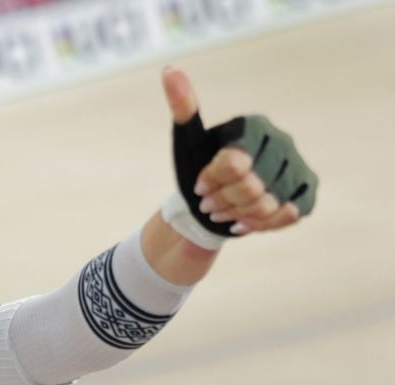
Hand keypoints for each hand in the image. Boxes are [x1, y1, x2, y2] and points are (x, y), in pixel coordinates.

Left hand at [164, 67, 316, 236]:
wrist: (211, 204)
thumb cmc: (196, 169)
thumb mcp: (186, 140)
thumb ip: (182, 107)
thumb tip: (169, 69)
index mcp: (254, 126)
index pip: (234, 163)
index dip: (212, 181)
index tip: (200, 184)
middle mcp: (282, 140)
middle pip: (251, 186)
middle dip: (223, 201)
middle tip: (209, 203)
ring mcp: (298, 165)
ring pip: (268, 203)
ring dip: (238, 215)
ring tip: (224, 211)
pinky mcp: (308, 190)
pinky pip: (287, 214)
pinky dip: (262, 224)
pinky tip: (245, 221)